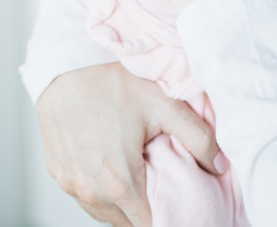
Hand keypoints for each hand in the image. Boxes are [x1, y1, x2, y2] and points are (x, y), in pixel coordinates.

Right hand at [36, 62, 223, 226]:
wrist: (66, 66)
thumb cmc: (113, 81)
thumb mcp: (164, 103)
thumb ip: (198, 138)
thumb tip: (219, 165)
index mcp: (120, 184)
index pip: (150, 225)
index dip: (169, 216)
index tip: (180, 202)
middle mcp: (91, 193)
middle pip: (127, 223)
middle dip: (148, 211)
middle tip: (164, 187)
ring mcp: (70, 184)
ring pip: (103, 213)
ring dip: (123, 204)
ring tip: (141, 178)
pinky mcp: (57, 173)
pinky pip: (84, 196)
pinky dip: (100, 191)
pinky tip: (113, 168)